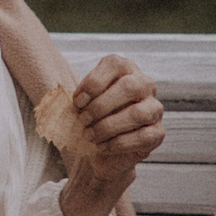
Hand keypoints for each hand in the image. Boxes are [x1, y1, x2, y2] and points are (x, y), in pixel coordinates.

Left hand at [58, 55, 163, 215]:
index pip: (115, 65)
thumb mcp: (80, 104)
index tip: (77, 101)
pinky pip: (142, 136)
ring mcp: (155, 109)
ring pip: (137, 113)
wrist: (103, 150)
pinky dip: (117, 143)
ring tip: (90, 135)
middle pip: (129, 87)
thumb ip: (74, 97)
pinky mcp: (157, 133)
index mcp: (126, 69)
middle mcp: (145, 84)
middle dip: (100, 106)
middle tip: (83, 120)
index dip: (94, 82)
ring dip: (108, 126)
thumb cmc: (91, 119)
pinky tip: (102, 146)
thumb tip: (57, 99)